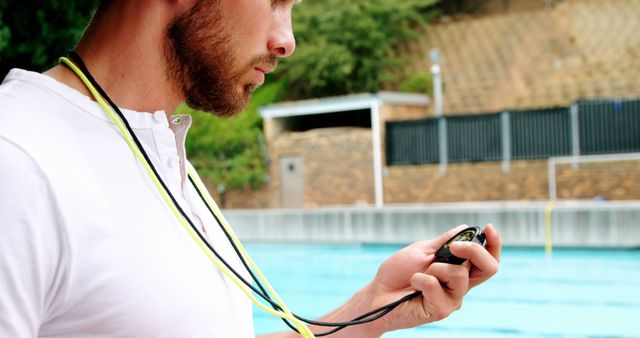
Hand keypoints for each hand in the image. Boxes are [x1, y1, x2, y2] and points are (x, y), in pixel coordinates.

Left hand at [362, 224, 500, 334]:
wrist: (377, 293)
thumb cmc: (397, 273)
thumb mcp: (422, 250)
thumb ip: (444, 242)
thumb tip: (466, 228)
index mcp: (458, 269)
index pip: (486, 259)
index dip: (494, 243)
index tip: (488, 227)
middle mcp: (460, 285)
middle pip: (489, 268)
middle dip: (474, 250)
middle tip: (453, 247)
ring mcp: (452, 298)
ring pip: (460, 275)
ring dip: (435, 268)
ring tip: (419, 274)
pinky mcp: (440, 310)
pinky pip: (437, 287)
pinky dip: (421, 279)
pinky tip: (413, 284)